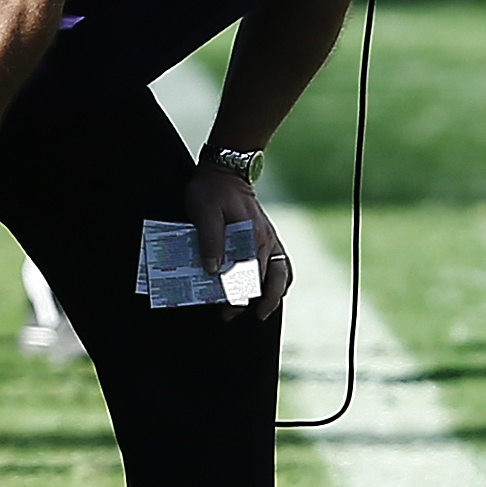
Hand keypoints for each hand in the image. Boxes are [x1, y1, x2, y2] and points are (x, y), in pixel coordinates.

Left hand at [186, 166, 291, 321]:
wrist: (225, 170)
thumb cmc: (211, 191)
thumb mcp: (204, 212)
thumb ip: (210, 240)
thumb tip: (213, 269)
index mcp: (252, 236)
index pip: (250, 275)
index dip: (238, 295)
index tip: (227, 309)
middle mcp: (265, 240)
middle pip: (266, 279)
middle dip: (252, 301)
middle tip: (230, 315)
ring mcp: (269, 238)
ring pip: (280, 273)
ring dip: (273, 294)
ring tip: (262, 312)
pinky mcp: (267, 236)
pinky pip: (281, 263)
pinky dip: (280, 279)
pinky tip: (271, 290)